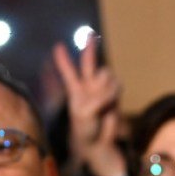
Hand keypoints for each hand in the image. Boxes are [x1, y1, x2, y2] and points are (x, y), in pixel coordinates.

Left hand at [53, 36, 126, 175]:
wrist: (99, 141)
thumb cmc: (85, 129)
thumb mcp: (84, 113)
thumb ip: (97, 98)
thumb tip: (112, 88)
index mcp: (75, 90)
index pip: (68, 71)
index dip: (63, 59)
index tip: (58, 46)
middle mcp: (88, 86)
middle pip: (88, 63)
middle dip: (90, 48)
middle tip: (90, 34)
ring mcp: (102, 89)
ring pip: (106, 74)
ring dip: (106, 85)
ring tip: (103, 101)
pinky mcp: (115, 94)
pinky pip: (116, 84)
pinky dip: (114, 92)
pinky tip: (111, 102)